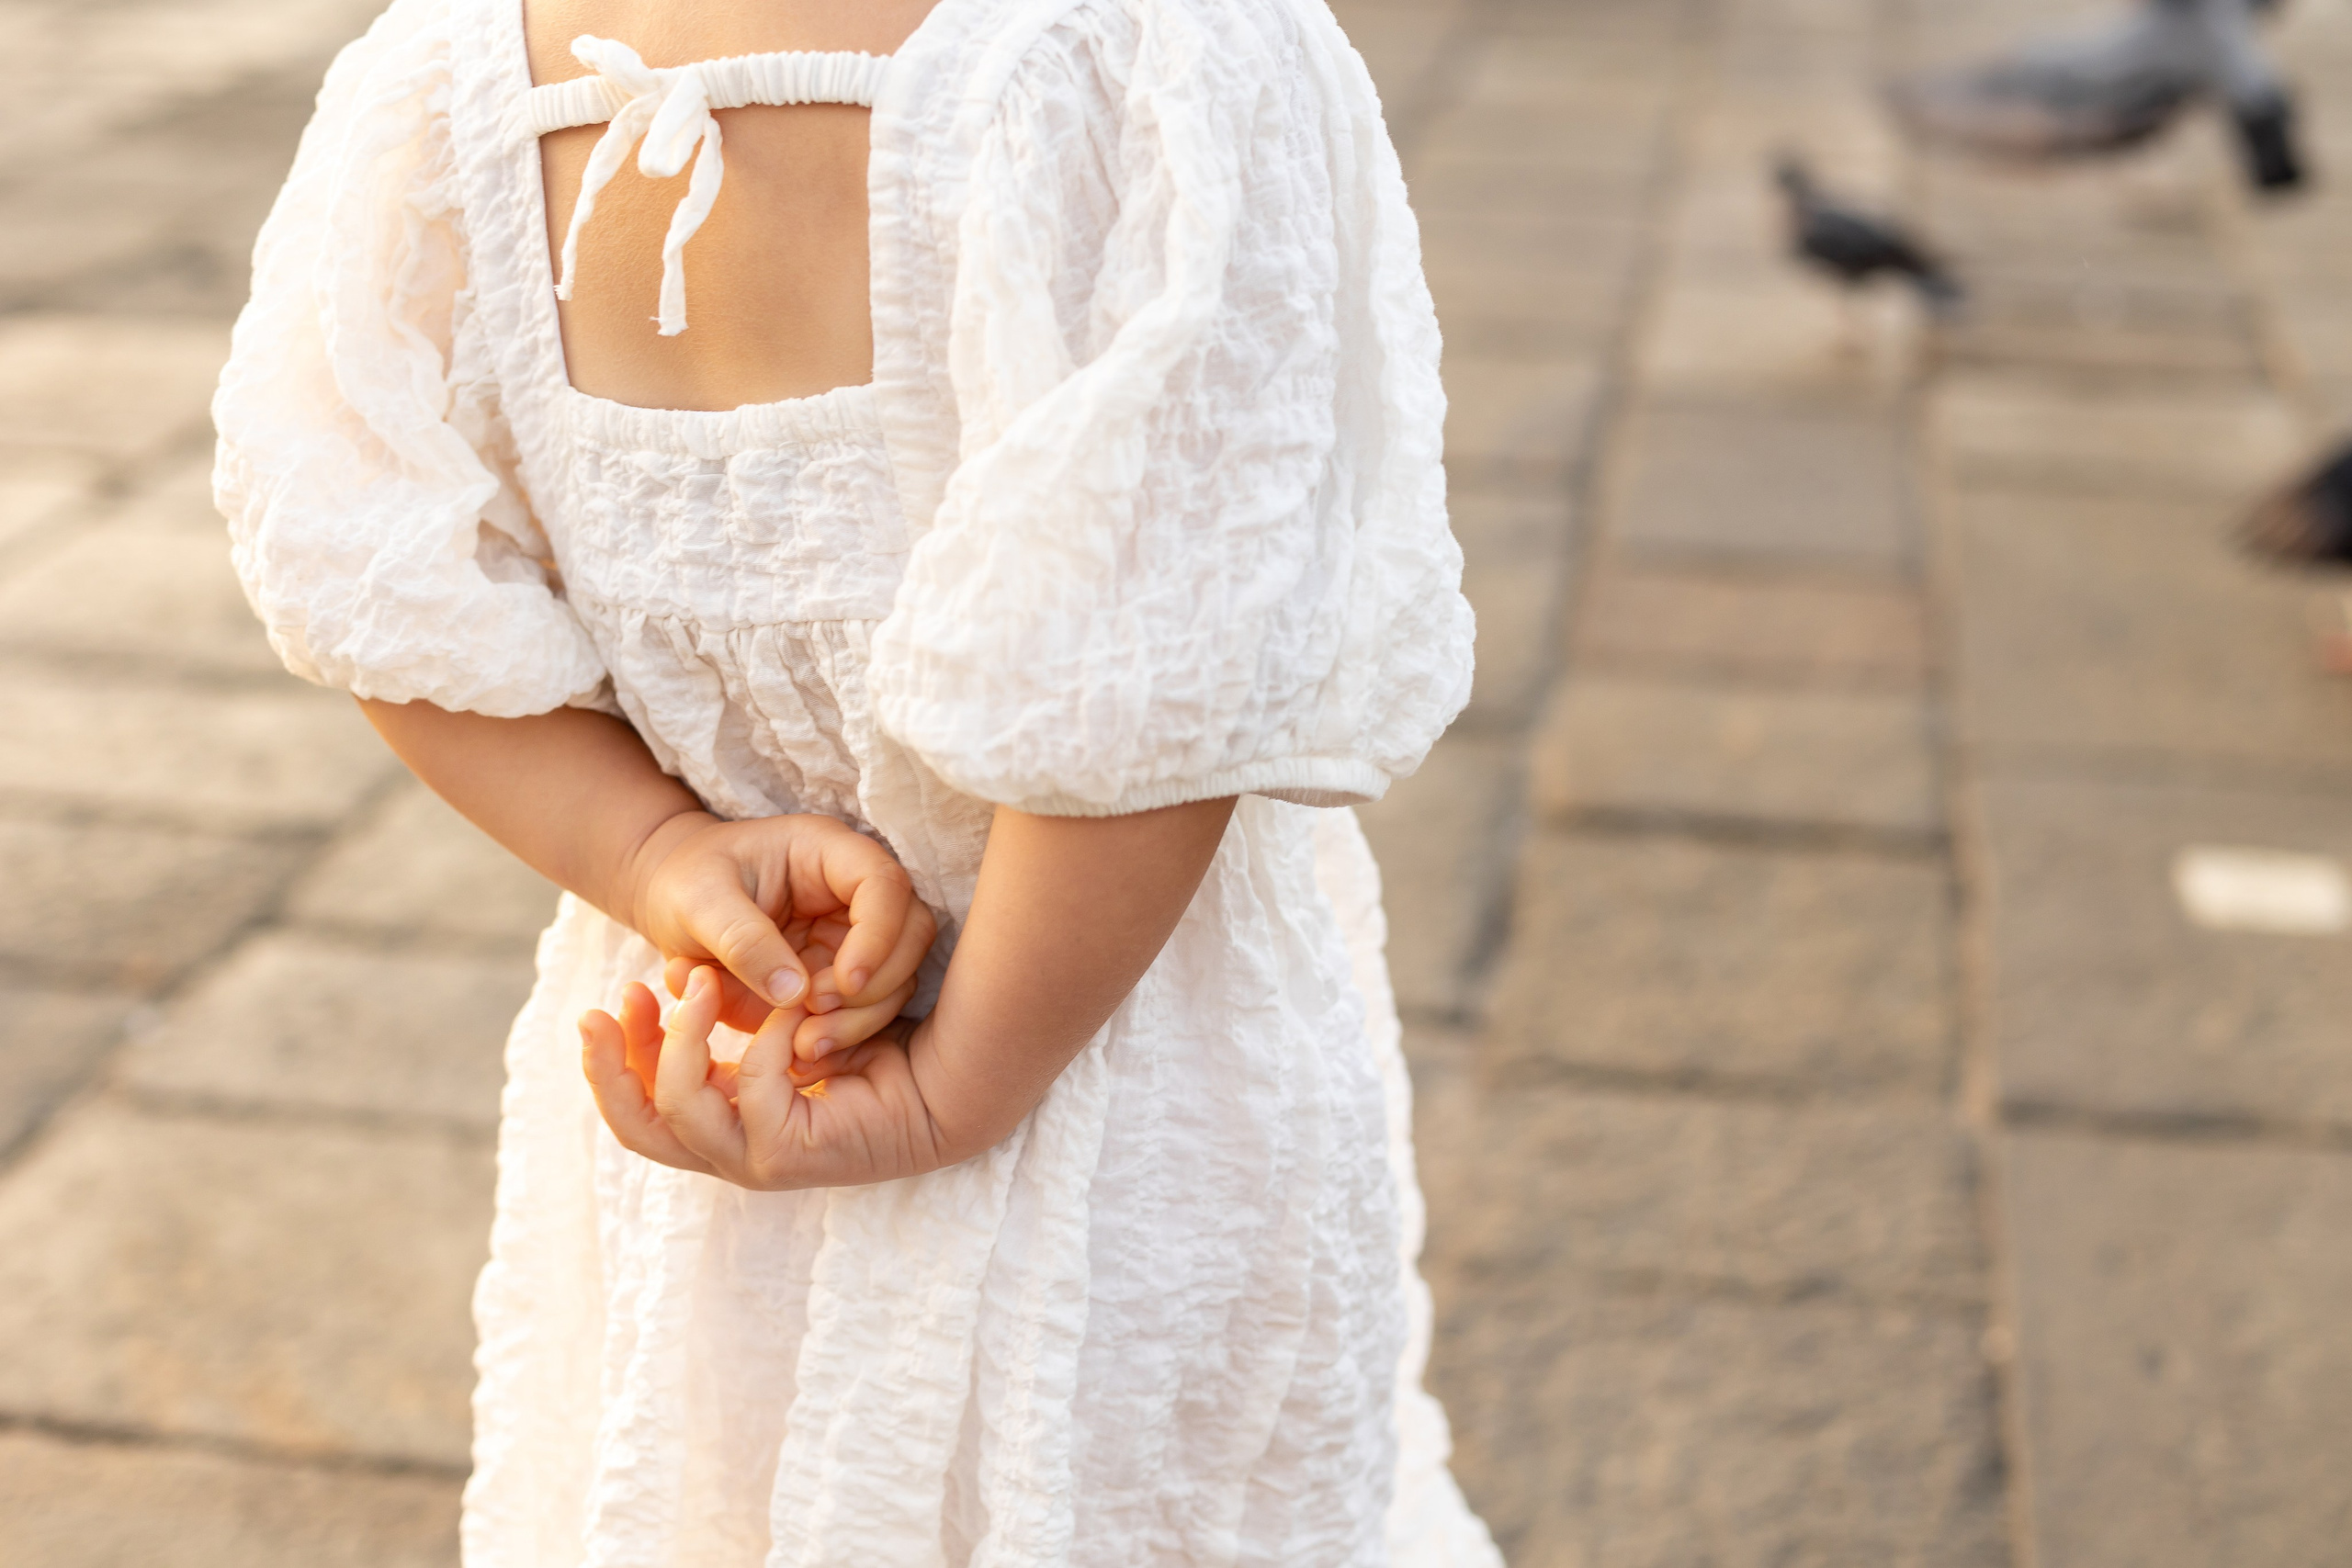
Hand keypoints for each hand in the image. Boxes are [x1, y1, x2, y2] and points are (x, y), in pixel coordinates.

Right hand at [580, 965, 945, 1190]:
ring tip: (692, 982)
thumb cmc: (872, 1047)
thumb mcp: (782, 1026)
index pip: (640, 1108)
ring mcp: (756, 1161)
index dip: (614, 1056)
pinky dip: (765, 1037)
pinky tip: (791, 1005)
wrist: (944, 1083)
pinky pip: (751, 1086)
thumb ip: (734, 1023)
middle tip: (599, 1009)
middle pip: (636, 1128)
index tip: (614, 997)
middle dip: (608, 1067)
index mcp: (725, 1123)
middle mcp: (732, 1150)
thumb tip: (681, 989)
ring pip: (678, 1111)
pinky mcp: (789, 1156)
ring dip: (677, 1040)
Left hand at [622, 810, 935, 1050]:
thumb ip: (743, 941)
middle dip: (877, 983)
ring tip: (804, 1041)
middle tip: (817, 1012)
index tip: (844, 982)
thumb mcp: (697, 902)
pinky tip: (803, 1052)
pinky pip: (865, 1011)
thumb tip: (797, 993)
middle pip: (911, 933)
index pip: (884, 883)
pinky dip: (843, 1036)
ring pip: (897, 979)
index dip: (879, 934)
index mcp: (826, 853)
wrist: (670, 904)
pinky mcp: (839, 978)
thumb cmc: (683, 884)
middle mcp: (852, 894)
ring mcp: (851, 937)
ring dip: (862, 1018)